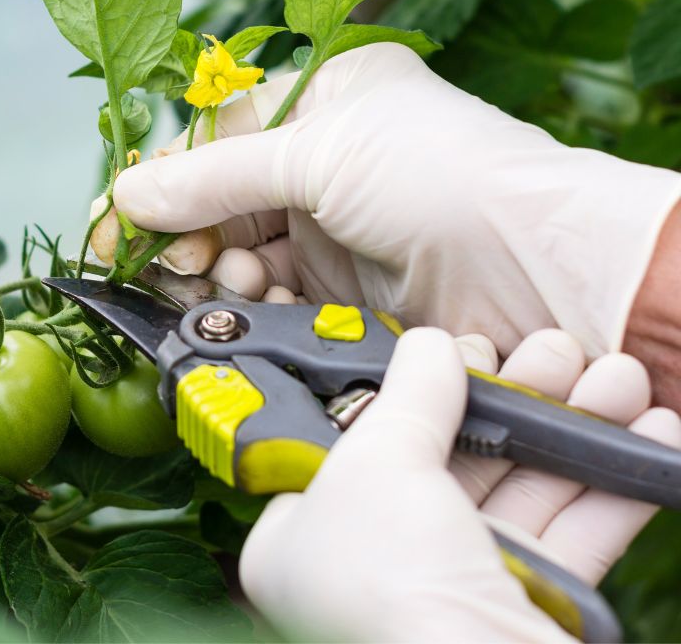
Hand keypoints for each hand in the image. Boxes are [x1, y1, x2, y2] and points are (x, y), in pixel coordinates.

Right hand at [109, 43, 680, 359]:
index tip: (115, 223)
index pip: (212, 135)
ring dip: (216, 274)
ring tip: (226, 283)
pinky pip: (268, 294)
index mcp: (321, 97)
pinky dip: (250, 304)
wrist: (536, 269)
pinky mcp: (341, 287)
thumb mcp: (317, 154)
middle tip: (171, 264)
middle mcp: (321, 158)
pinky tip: (252, 305)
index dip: (161, 180)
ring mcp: (330, 225)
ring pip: (234, 253)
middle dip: (185, 234)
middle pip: (216, 200)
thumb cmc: (441, 176)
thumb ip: (213, 177)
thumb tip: (127, 191)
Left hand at [238, 327, 680, 642]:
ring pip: (519, 488)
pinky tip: (649, 434)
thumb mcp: (379, 463)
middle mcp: (375, 562)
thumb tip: (430, 347)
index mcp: (307, 534)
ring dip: (576, 428)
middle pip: (452, 456)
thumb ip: (409, 397)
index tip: (465, 349)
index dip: (414, 390)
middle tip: (558, 351)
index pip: (359, 442)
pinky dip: (611, 485)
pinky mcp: (520, 606)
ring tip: (620, 379)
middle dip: (518, 396)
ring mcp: (449, 586)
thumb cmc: (393, 590)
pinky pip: (569, 534)